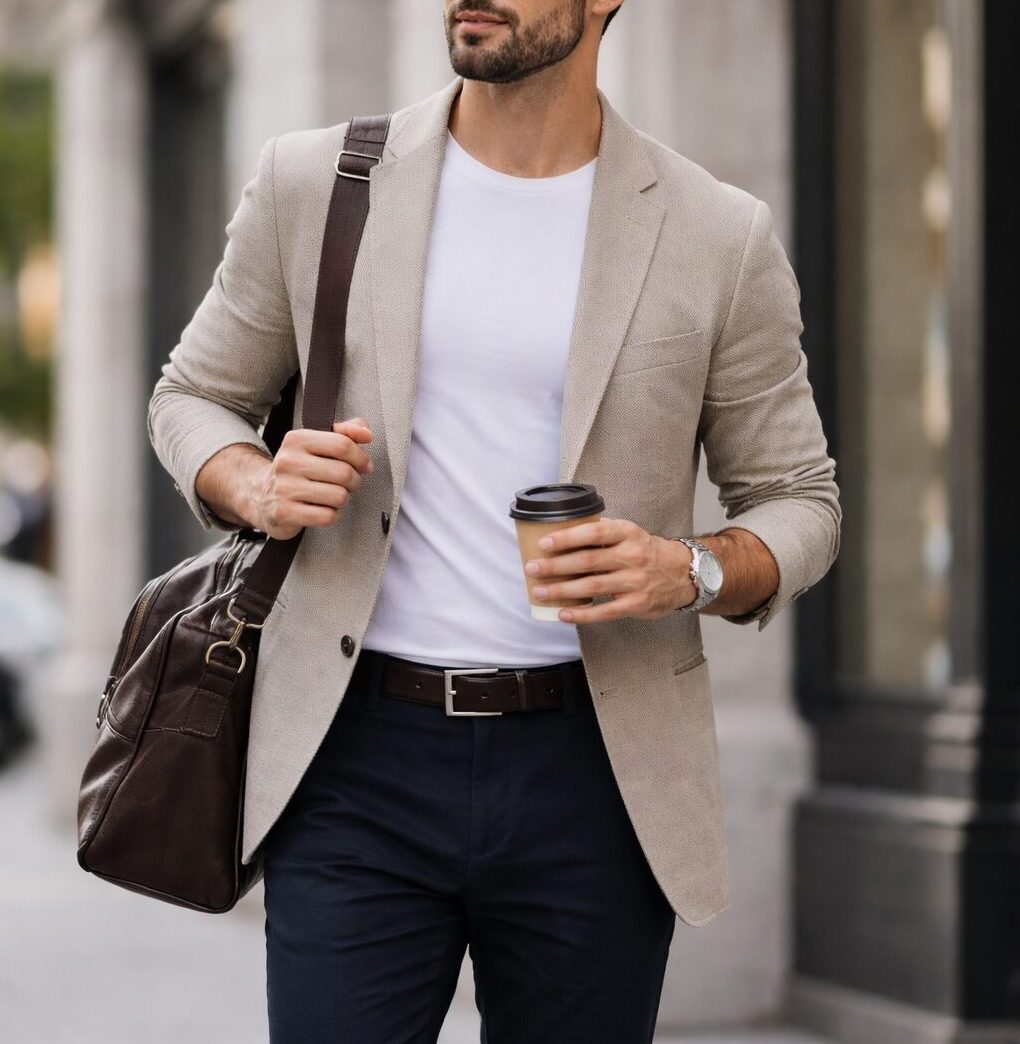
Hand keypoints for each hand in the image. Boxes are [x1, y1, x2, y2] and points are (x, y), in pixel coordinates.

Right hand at [251, 417, 374, 539]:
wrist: (261, 496)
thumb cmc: (297, 470)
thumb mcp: (317, 444)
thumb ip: (344, 433)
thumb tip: (365, 433)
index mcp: (297, 439)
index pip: (342, 444)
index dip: (361, 457)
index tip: (364, 465)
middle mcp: (288, 461)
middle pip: (344, 473)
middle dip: (355, 481)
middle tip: (348, 484)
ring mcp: (285, 488)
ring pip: (339, 496)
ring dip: (343, 499)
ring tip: (333, 496)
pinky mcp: (285, 512)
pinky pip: (327, 516)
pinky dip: (332, 515)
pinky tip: (322, 509)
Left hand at [523, 517, 695, 623]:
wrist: (682, 573)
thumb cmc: (646, 551)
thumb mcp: (629, 532)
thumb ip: (601, 531)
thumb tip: (564, 527)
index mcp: (627, 533)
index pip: (594, 533)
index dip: (567, 538)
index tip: (543, 543)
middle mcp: (632, 556)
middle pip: (587, 561)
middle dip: (556, 566)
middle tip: (532, 568)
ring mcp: (634, 582)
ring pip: (592, 587)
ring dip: (562, 590)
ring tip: (540, 591)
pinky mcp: (636, 604)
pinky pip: (604, 611)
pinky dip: (581, 614)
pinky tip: (563, 613)